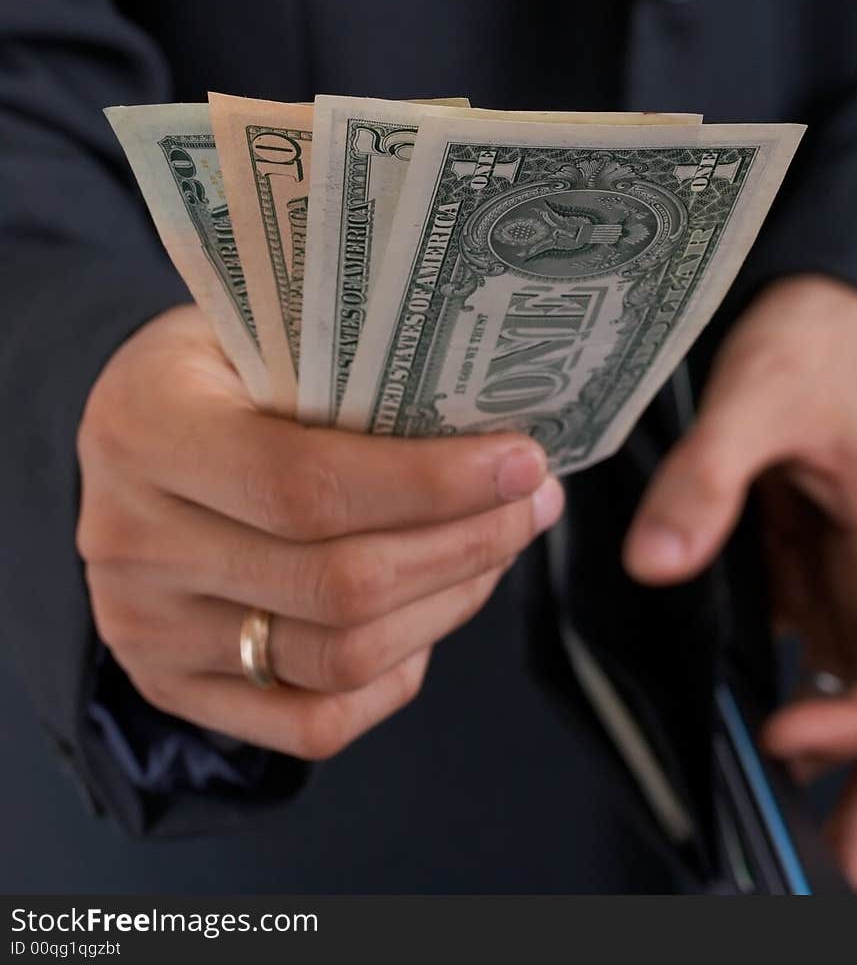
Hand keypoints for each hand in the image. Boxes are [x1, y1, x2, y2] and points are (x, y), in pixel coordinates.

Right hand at [77, 304, 562, 760]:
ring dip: (446, 605)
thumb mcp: (254, 331)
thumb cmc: (213, 369)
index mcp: (148, 428)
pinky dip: (396, 676)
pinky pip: (313, 722)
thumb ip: (346, 366)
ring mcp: (145, 630)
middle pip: (337, 584)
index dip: (432, 485)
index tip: (522, 463)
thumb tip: (495, 407)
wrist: (125, 437)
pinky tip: (431, 613)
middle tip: (533, 504)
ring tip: (497, 547)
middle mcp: (131, 541)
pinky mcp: (172, 688)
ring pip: (339, 657)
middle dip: (465, 546)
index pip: (306, 484)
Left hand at [622, 274, 856, 890]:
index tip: (796, 741)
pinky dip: (816, 674)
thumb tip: (657, 561)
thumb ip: (710, 477)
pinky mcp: (829, 543)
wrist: (822, 289)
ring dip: (846, 735)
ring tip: (810, 801)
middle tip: (844, 855)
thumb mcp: (761, 393)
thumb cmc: (815, 328)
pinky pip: (830, 625)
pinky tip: (791, 716)